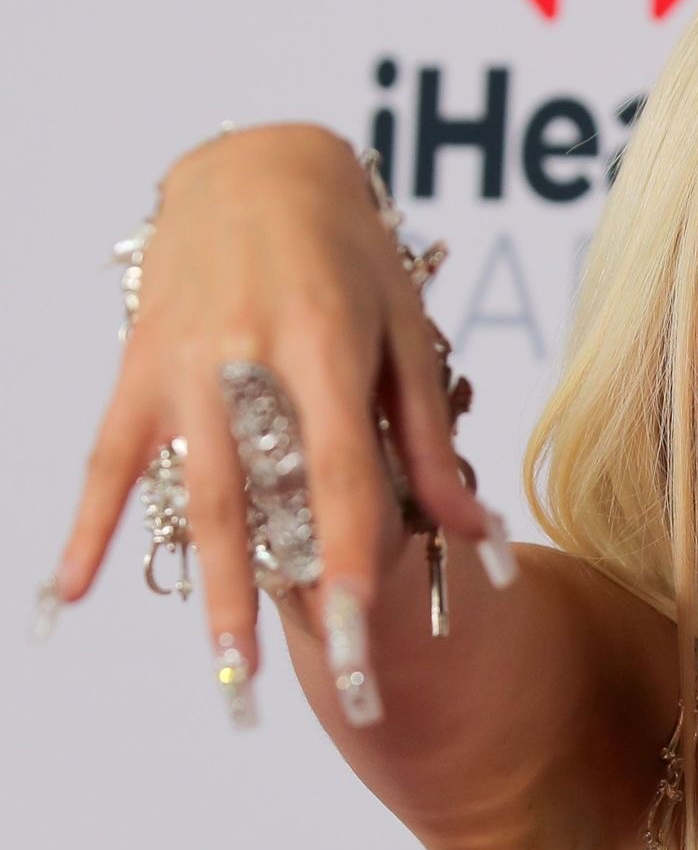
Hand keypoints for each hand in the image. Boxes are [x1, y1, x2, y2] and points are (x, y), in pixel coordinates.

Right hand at [44, 122, 499, 716]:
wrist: (255, 165)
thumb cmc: (349, 250)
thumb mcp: (404, 329)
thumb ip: (429, 437)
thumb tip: (476, 531)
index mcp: (324, 346)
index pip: (341, 474)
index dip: (350, 557)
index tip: (360, 634)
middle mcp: (246, 359)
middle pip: (264, 500)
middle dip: (282, 601)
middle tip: (309, 684)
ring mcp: (184, 365)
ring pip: (194, 493)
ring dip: (209, 589)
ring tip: (228, 671)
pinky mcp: (139, 367)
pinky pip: (108, 458)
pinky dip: (89, 526)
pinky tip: (71, 592)